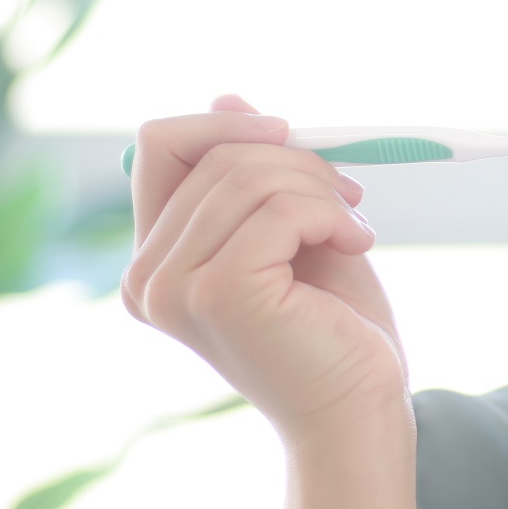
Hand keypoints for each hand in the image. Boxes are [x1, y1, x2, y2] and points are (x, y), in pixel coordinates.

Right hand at [121, 94, 410, 445]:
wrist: (359, 411)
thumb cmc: (332, 326)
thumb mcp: (290, 229)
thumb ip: (252, 173)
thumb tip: (228, 98)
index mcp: (156, 259)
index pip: (158, 146)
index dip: (223, 124)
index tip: (288, 134)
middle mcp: (148, 278)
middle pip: (213, 155)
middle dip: (296, 161)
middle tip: (349, 196)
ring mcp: (175, 289)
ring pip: (248, 176)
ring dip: (319, 188)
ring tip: (352, 227)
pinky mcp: (218, 294)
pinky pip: (278, 209)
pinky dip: (330, 214)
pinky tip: (354, 245)